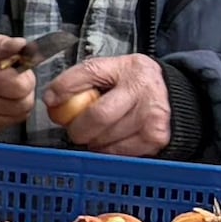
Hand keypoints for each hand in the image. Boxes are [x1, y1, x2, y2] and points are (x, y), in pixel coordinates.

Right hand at [0, 29, 35, 140]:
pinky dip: (7, 114)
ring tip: (3, 91)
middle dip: (24, 91)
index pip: (20, 86)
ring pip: (19, 115)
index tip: (16, 70)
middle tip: (11, 80)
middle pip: (23, 104)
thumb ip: (2, 43)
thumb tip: (22, 46)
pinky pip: (7, 125)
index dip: (25, 76)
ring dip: (17, 103)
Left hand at [46, 55, 170, 157]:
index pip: (88, 74)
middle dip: (78, 128)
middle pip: (98, 116)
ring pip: (106, 138)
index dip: (64, 89)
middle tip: (75, 129)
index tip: (53, 101)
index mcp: (129, 68)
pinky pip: (119, 152)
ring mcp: (153, 116)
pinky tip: (111, 140)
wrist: (169, 95)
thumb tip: (51, 99)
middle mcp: (144, 91)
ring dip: (93, 141)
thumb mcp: (108, 70)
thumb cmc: (132, 83)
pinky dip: (108, 150)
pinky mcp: (156, 138)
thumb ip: (78, 79)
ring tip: (96, 133)